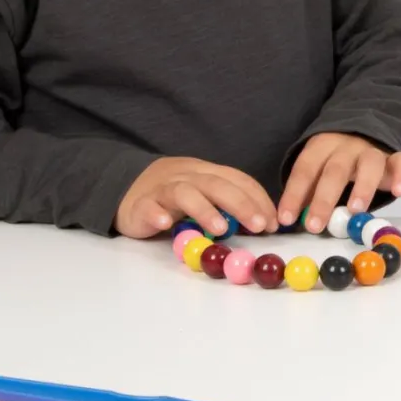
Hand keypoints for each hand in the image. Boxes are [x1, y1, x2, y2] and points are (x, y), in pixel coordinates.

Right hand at [115, 157, 278, 238]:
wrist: (126, 186)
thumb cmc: (173, 196)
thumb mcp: (204, 193)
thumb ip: (228, 205)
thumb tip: (262, 223)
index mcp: (207, 172)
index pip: (238, 180)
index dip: (258, 199)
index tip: (274, 222)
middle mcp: (187, 176)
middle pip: (216, 184)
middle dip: (241, 204)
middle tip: (259, 225)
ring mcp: (163, 188)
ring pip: (184, 192)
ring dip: (204, 209)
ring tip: (221, 228)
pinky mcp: (140, 203)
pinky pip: (149, 206)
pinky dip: (156, 214)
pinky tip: (165, 225)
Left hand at [278, 133, 400, 231]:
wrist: (369, 129)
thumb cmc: (337, 159)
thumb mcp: (319, 167)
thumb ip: (307, 191)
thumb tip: (287, 219)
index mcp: (322, 146)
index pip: (305, 169)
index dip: (294, 193)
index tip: (285, 219)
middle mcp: (347, 146)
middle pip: (334, 170)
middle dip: (323, 199)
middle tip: (314, 225)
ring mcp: (373, 150)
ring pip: (369, 164)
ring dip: (362, 186)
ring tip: (355, 209)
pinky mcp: (397, 157)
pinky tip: (399, 192)